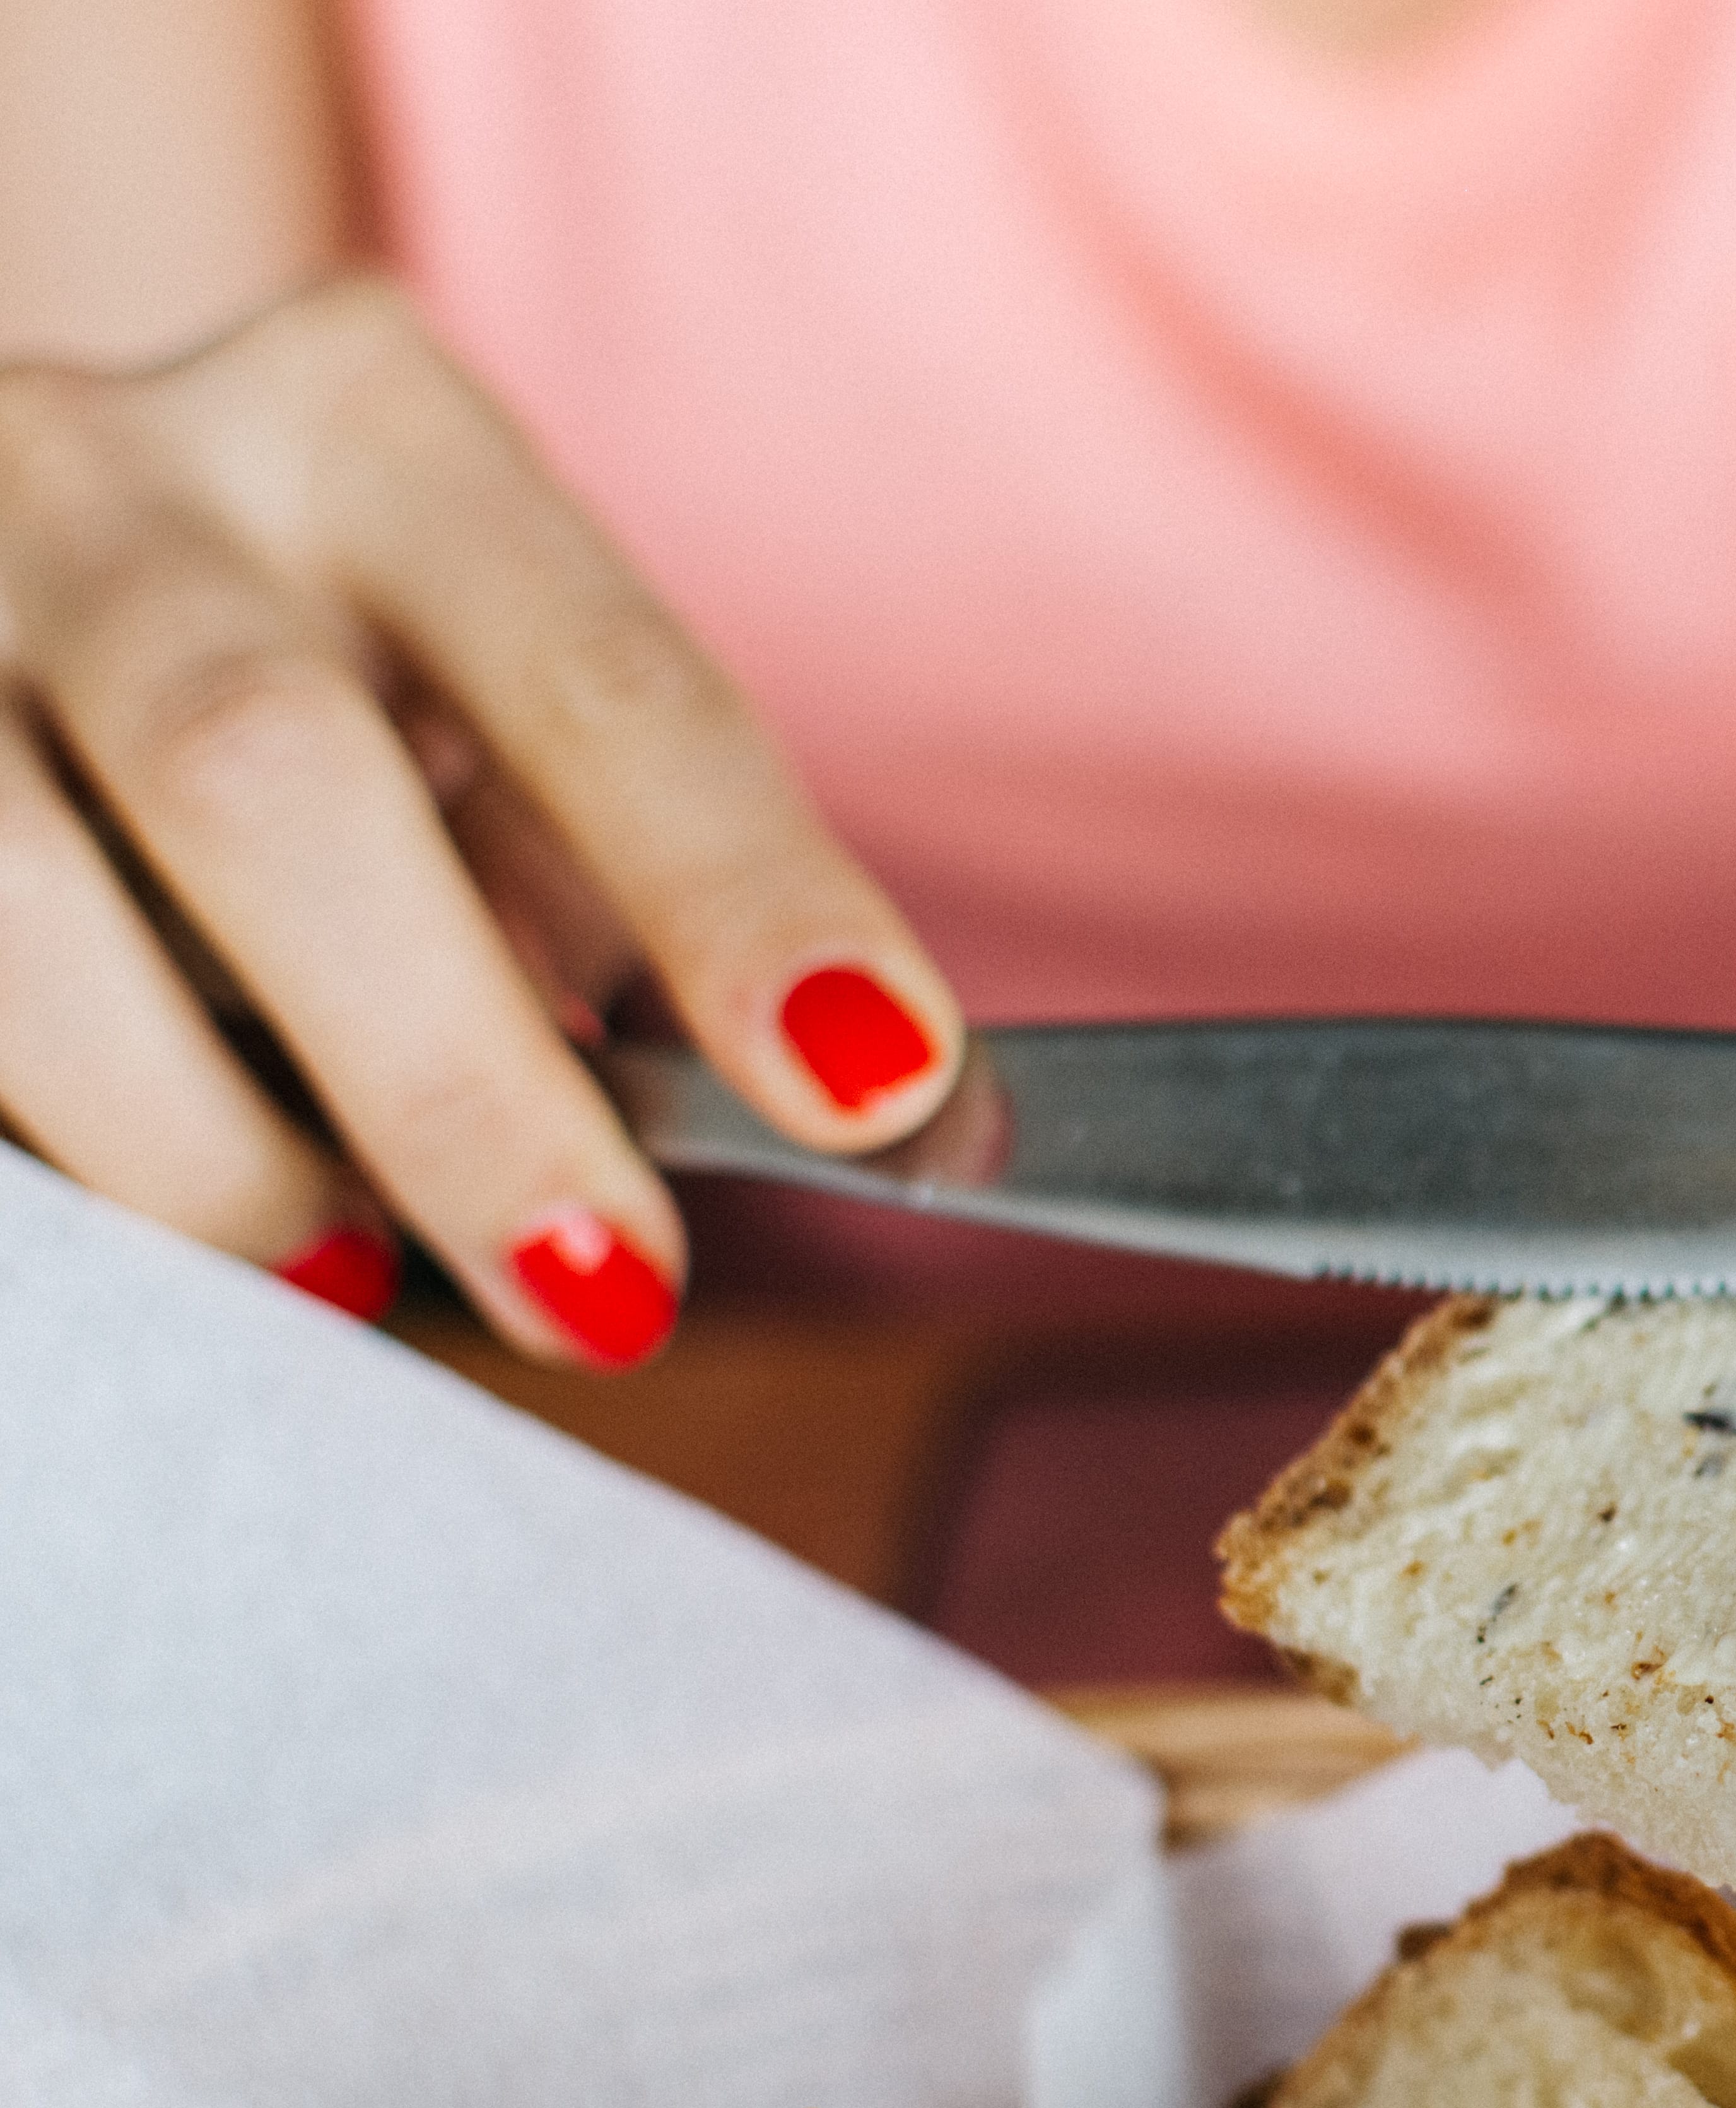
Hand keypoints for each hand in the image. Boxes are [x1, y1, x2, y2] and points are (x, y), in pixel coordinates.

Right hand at [0, 272, 960, 1363]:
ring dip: (214, 1146)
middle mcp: (115, 471)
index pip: (601, 677)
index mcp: (374, 430)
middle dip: (456, 1079)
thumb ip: (631, 894)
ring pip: (19, 906)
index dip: (738, 892)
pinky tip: (163, 1224)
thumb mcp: (485, 721)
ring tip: (343, 1266)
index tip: (879, 1084)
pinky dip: (64, 1148)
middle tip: (605, 1287)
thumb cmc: (318, 686)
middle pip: (272, 779)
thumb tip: (887, 1114)